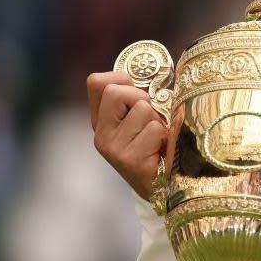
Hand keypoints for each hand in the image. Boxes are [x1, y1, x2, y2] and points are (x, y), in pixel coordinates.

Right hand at [87, 72, 166, 199]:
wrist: (162, 187)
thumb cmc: (157, 146)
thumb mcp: (143, 118)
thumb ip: (139, 97)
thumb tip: (155, 74)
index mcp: (102, 120)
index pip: (96, 82)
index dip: (121, 79)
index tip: (138, 90)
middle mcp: (101, 133)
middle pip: (116, 91)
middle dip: (142, 98)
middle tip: (153, 118)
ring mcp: (112, 147)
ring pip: (142, 109)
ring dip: (158, 120)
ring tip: (159, 138)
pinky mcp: (129, 159)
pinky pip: (154, 129)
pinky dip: (164, 136)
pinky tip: (161, 151)